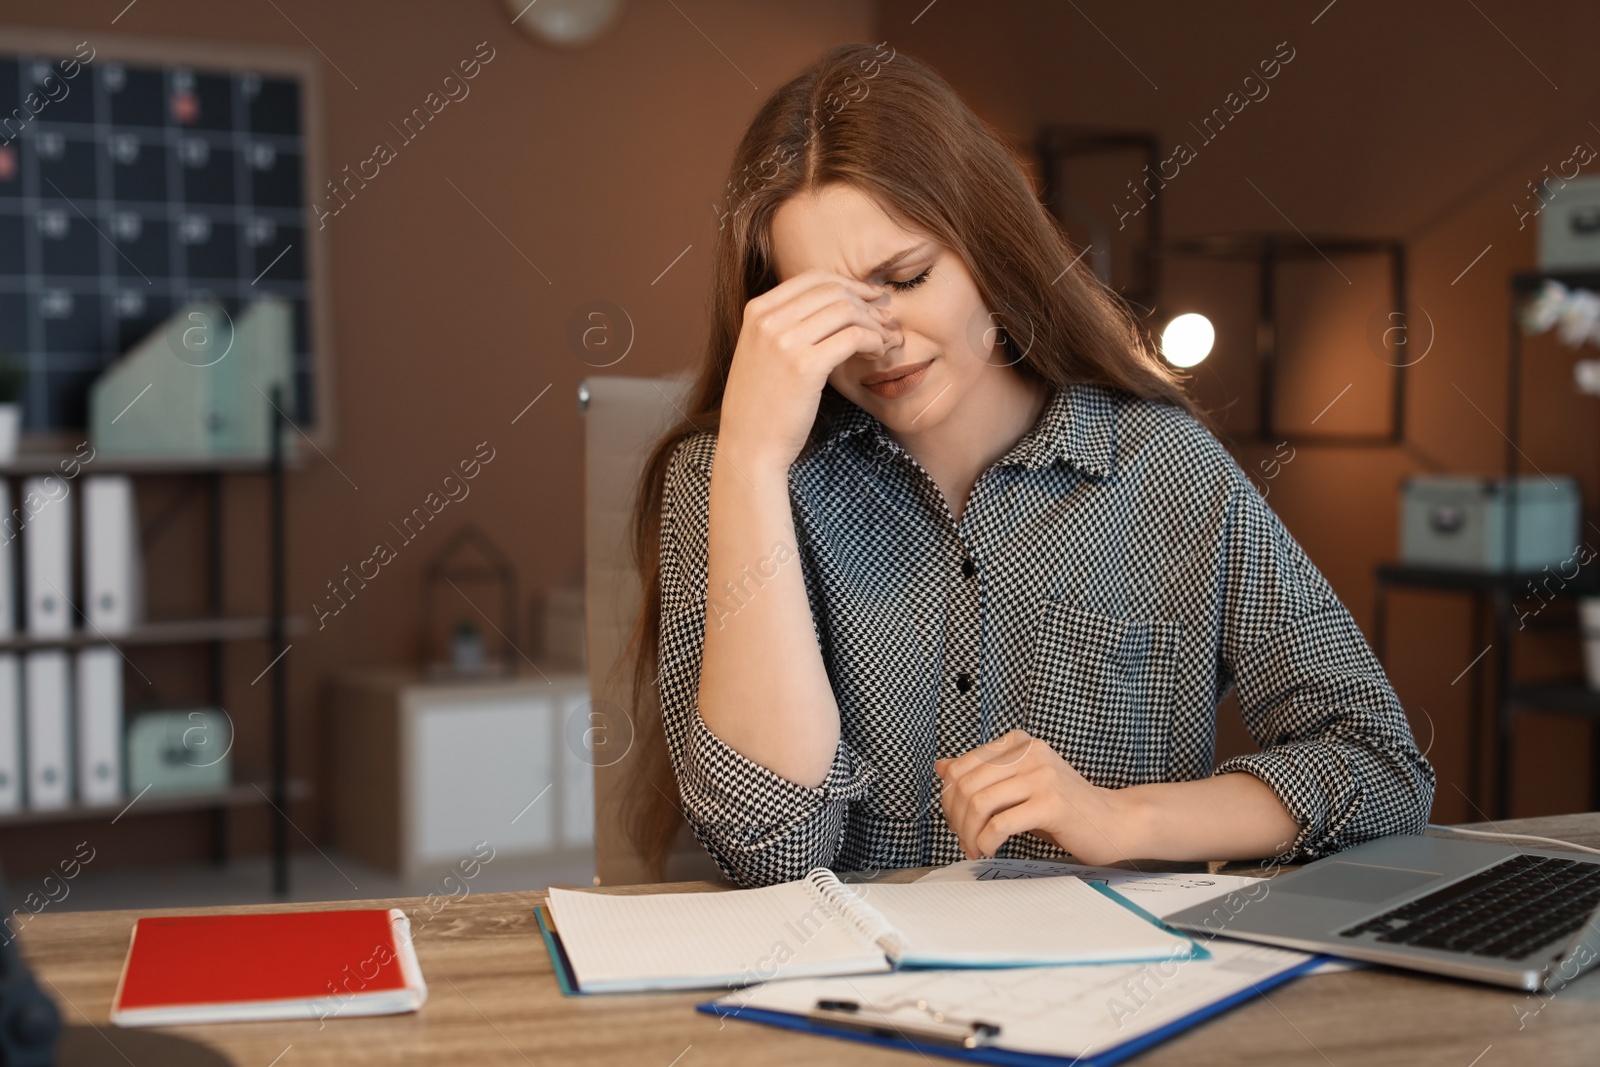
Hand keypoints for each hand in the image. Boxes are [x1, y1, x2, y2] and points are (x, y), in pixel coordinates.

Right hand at [718, 268, 900, 473]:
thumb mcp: (763, 352)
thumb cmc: (762, 405)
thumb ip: (788, 325)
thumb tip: (839, 303)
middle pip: (833, 291)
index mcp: (757, 310)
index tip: (871, 298)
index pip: (813, 278)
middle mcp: (768, 319)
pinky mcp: (805, 366)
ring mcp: (784, 341)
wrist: (748, 446)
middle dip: (866, 303)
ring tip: (884, 342)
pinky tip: (877, 354)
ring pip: (847, 311)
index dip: (849, 284)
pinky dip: (873, 342)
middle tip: (885, 322)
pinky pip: (853, 337)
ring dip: (874, 324)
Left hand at [935, 730, 1141, 865]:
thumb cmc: (1063, 808)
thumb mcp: (1017, 785)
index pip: (961, 766)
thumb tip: (941, 767)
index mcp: (1017, 743)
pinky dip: (987, 841)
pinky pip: (1001, 823)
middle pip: (966, 784)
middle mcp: (1029, 752)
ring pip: (979, 803)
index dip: (949, 799)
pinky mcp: (1052, 803)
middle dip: (956, 818)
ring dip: (969, 833)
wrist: (1112, 822)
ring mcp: (1042, 775)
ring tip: (975, 848)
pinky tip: (990, 849)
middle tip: (963, 840)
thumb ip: (982, 774)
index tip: (956, 822)